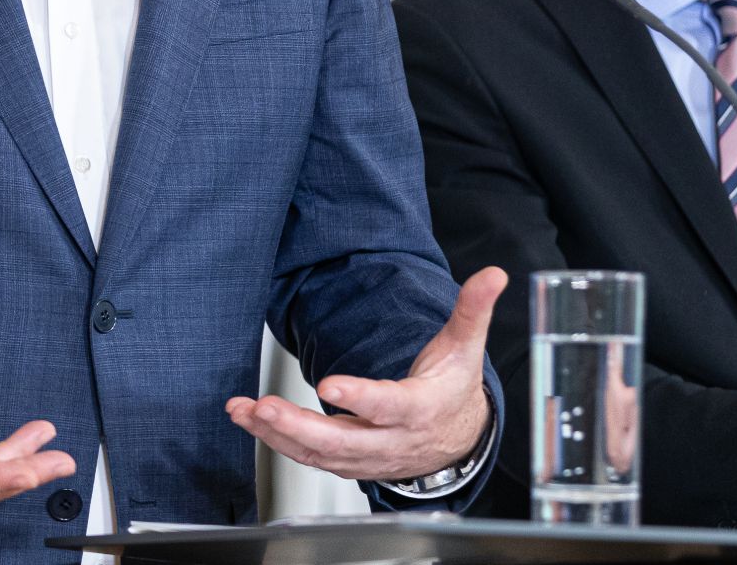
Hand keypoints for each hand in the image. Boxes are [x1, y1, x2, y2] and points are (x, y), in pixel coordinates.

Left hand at [225, 267, 505, 481]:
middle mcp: (389, 439)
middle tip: (264, 406)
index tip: (330, 385)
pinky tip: (252, 419)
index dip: (360, 399)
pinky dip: (277, 440)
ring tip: (244, 410)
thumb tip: (492, 274)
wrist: (455, 440)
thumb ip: (473, 309)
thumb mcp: (466, 347)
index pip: (388, 406)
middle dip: (298, 425)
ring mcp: (365, 456)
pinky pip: (309, 456)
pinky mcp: (347, 462)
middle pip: (341, 440)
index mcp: (418, 410)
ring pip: (318, 452)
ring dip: (277, 433)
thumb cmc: (452, 389)